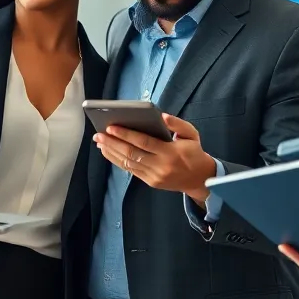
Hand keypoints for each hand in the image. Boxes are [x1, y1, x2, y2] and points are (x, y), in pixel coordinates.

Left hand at [94, 114, 216, 201]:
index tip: (111, 127)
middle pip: (131, 154)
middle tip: (99, 134)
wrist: (200, 179)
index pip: (144, 142)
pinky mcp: (150, 182)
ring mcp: (154, 176)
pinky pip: (130, 170)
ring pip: (128, 163)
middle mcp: (160, 166)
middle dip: (113, 143)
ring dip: (112, 152)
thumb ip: (177, 123)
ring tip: (100, 142)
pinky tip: (109, 152)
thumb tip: (161, 116)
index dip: (126, 134)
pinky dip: (117, 161)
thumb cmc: (194, 152)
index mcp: (170, 152)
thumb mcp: (192, 134)